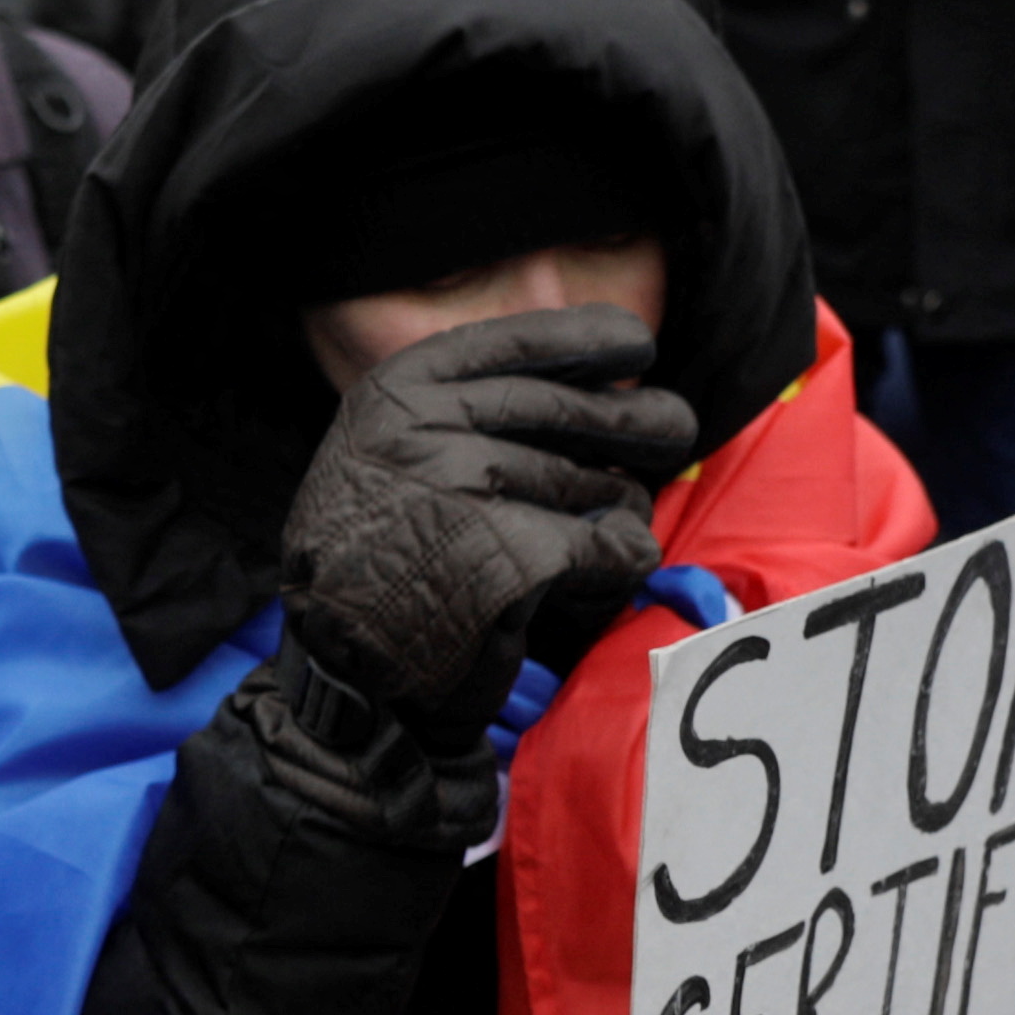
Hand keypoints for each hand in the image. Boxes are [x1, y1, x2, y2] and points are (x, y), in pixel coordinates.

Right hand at [276, 309, 700, 733]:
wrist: (338, 675)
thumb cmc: (375, 569)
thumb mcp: (387, 461)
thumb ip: (456, 415)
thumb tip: (583, 382)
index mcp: (395, 395)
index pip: (511, 345)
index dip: (583, 339)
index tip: (636, 341)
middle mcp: (424, 428)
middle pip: (564, 410)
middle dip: (634, 418)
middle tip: (676, 425)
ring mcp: (463, 487)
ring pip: (594, 483)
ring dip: (617, 510)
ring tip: (612, 532)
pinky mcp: (509, 555)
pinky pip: (607, 547)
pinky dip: (619, 566)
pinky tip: (603, 580)